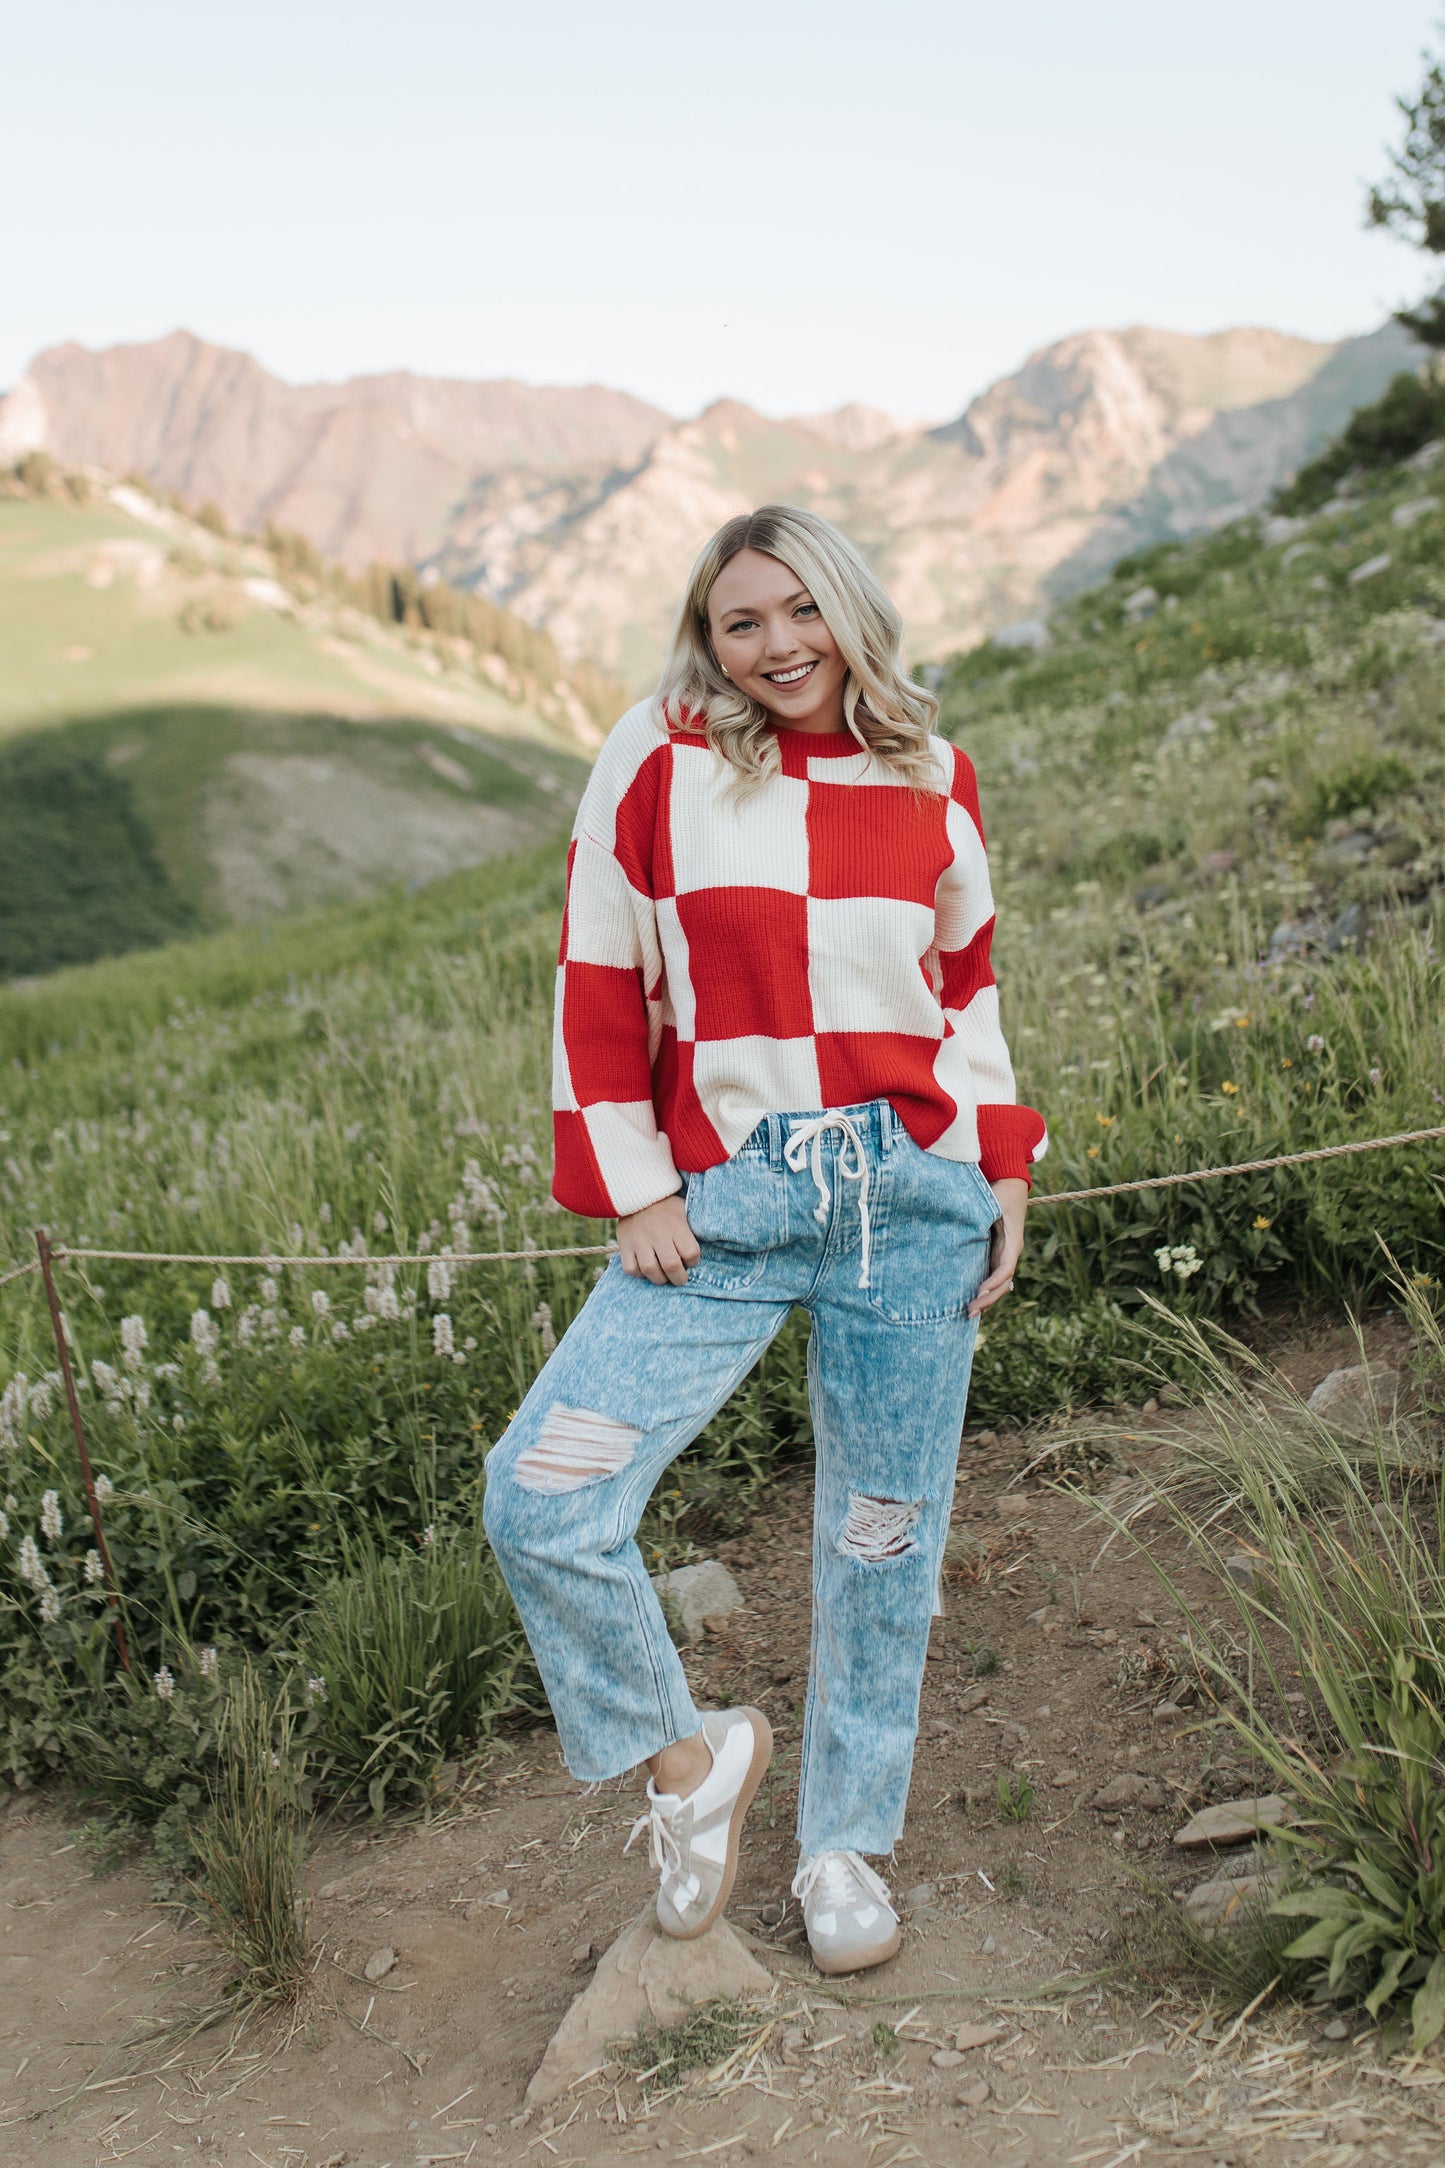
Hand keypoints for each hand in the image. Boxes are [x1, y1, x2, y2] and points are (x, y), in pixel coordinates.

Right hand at [617, 1192, 699, 1286]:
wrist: (637, 1194)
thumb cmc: (667, 1207)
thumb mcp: (685, 1211)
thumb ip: (694, 1229)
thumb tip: (713, 1244)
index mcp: (677, 1225)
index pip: (691, 1253)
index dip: (693, 1261)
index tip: (690, 1260)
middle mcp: (658, 1233)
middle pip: (671, 1266)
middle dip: (679, 1278)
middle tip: (680, 1278)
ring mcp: (639, 1240)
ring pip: (650, 1270)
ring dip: (660, 1279)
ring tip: (664, 1276)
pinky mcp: (625, 1245)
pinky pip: (631, 1269)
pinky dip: (639, 1274)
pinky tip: (646, 1270)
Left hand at [968, 1177, 1027, 1318]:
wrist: (1008, 1184)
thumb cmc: (1000, 1193)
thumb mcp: (991, 1204)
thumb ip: (980, 1218)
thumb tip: (963, 1229)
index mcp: (1012, 1244)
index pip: (1005, 1270)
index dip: (993, 1283)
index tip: (978, 1293)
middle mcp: (1010, 1253)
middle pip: (1002, 1284)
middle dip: (987, 1300)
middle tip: (969, 1313)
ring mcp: (1004, 1255)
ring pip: (998, 1284)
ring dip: (986, 1299)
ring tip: (969, 1313)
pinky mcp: (996, 1253)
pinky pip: (991, 1275)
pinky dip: (984, 1289)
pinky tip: (972, 1299)